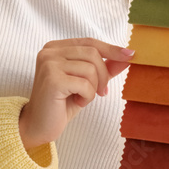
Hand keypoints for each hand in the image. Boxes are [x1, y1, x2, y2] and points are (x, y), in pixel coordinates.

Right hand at [19, 38, 134, 150]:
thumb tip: (127, 57)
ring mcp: (49, 64)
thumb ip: (104, 68)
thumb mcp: (86, 83)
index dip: (111, 49)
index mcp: (55, 48)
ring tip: (81, 98)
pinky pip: (85, 84)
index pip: (89, 42)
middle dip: (103, 75)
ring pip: (90, 68)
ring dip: (93, 88)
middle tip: (101, 92)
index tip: (130, 55)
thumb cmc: (61, 104)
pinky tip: (76, 102)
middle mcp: (49, 52)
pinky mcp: (52, 80)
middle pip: (92, 53)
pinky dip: (87, 96)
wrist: (38, 126)